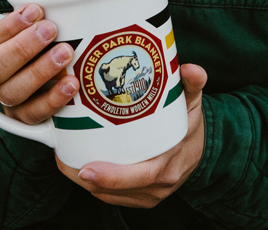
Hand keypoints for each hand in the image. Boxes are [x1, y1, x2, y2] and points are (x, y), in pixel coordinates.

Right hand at [0, 0, 78, 123]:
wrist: (64, 64)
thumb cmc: (40, 28)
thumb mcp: (30, 0)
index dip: (8, 27)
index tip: (35, 10)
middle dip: (22, 48)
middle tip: (51, 29)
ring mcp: (10, 99)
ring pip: (12, 93)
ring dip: (39, 72)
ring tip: (66, 53)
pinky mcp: (29, 118)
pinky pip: (34, 115)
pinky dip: (51, 101)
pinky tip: (71, 85)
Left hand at [56, 63, 207, 207]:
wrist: (202, 152)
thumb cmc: (191, 127)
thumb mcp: (192, 104)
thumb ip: (192, 85)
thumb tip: (190, 69)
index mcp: (170, 164)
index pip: (143, 176)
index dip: (113, 177)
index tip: (87, 169)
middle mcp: (159, 184)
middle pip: (120, 190)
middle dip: (90, 180)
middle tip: (66, 163)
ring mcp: (149, 195)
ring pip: (111, 196)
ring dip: (87, 183)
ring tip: (66, 161)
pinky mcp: (141, 198)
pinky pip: (113, 198)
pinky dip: (94, 187)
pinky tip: (78, 169)